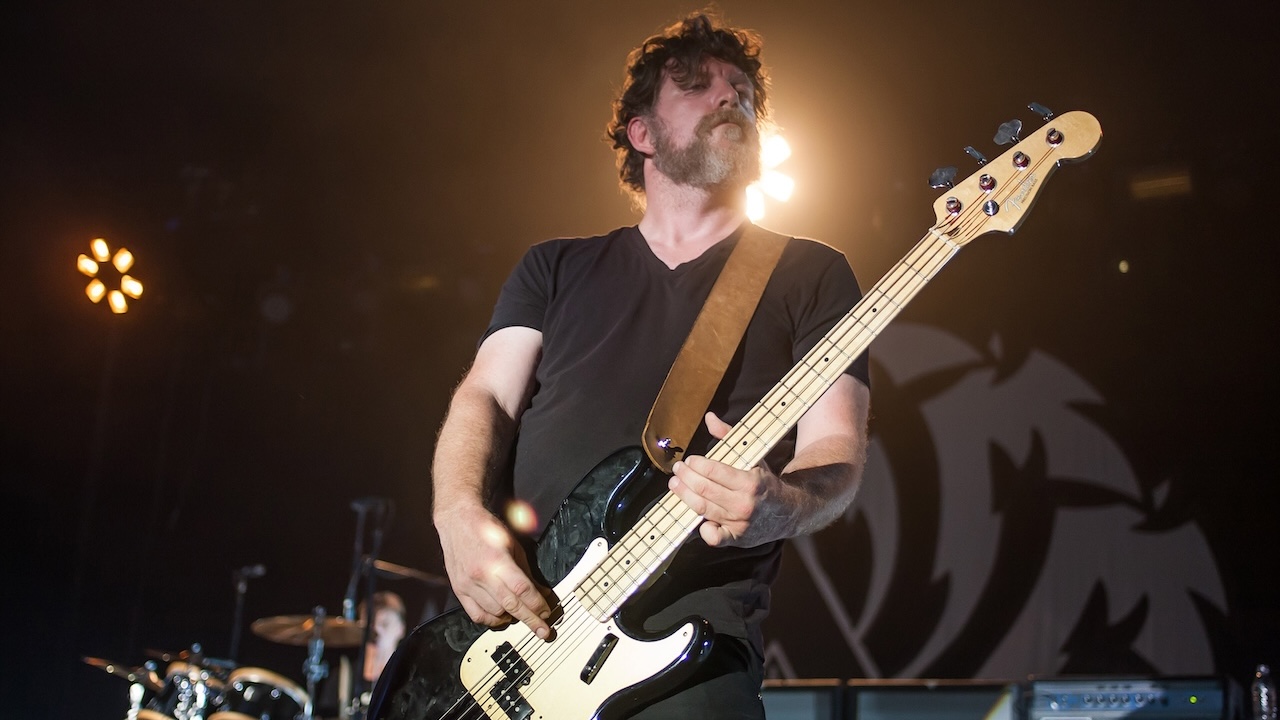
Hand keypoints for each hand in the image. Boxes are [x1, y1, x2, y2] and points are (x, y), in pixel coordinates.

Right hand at [435, 505, 553, 638]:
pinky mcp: (459, 590)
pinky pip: (477, 615)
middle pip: (511, 605)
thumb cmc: (487, 530)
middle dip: (530, 620)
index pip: (522, 590)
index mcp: (497, 561)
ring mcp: (468, 585)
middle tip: (544, 631)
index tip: (547, 613)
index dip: (537, 604)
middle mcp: (481, 575)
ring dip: (512, 617)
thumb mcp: (513, 546)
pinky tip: (501, 617)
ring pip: (495, 613)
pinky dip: (491, 620)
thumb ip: (527, 572)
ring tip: (522, 614)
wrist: (458, 522)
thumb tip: (542, 593)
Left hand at [667, 412, 792, 547]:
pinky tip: (696, 516)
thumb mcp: (753, 457)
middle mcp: (745, 504)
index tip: (689, 460)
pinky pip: (714, 538)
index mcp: (750, 482)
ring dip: (684, 496)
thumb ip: (729, 437)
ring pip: (703, 509)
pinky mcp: (737, 539)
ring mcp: (740, 523)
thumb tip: (709, 418)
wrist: (788, 512)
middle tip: (678, 470)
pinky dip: (703, 529)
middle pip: (704, 489)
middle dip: (686, 477)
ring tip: (676, 485)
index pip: (713, 471)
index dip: (696, 465)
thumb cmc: (765, 482)